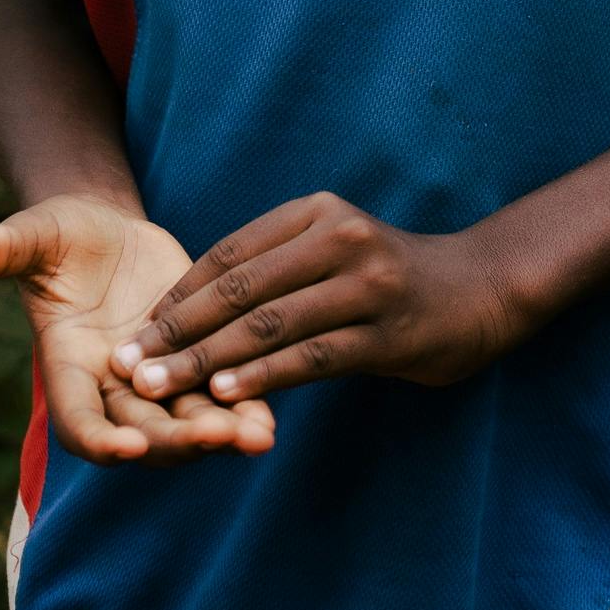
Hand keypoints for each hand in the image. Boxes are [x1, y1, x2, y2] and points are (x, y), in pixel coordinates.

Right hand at [0, 194, 276, 464]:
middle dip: (175, 439)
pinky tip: (268, 420)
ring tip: (257, 437)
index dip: (100, 438)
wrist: (101, 234)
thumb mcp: (29, 237)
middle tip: (215, 439)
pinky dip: (243, 409)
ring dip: (220, 432)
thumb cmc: (56, 234)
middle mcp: (111, 388)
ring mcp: (154, 381)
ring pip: (185, 422)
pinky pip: (218, 396)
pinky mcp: (194, 361)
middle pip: (141, 433)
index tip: (125, 449)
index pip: (78, 420)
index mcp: (66, 367)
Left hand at [110, 191, 519, 405]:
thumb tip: (195, 306)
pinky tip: (226, 396)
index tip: (134, 332)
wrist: (480, 288)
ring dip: (206, 361)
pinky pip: (312, 357)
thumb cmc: (390, 276)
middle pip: (240, 290)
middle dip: (177, 332)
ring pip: (269, 326)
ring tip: (159, 387)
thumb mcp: (334, 248)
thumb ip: (278, 267)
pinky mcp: (386, 332)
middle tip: (128, 365)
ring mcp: (365, 284)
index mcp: (316, 212)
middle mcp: (338, 238)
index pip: (229, 254)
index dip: (178, 295)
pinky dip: (264, 377)